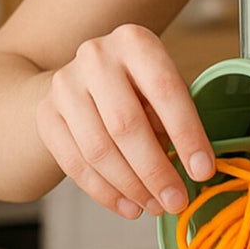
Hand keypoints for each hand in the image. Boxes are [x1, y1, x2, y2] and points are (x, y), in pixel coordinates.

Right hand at [35, 23, 214, 218]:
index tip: (203, 171)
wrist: (82, 77)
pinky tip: (128, 206)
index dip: (187, 135)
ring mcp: (64, 85)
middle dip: (156, 171)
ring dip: (131, 187)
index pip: (166, 91)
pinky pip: (75, 164)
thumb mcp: (162, 87)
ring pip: (98, 149)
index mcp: (135, 42)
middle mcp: (96, 57)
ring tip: (154, 206)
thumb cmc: (137, 85)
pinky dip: (105, 192)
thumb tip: (194, 170)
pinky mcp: (47, 115)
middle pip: (126, 125)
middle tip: (176, 201)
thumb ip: (175, 119)